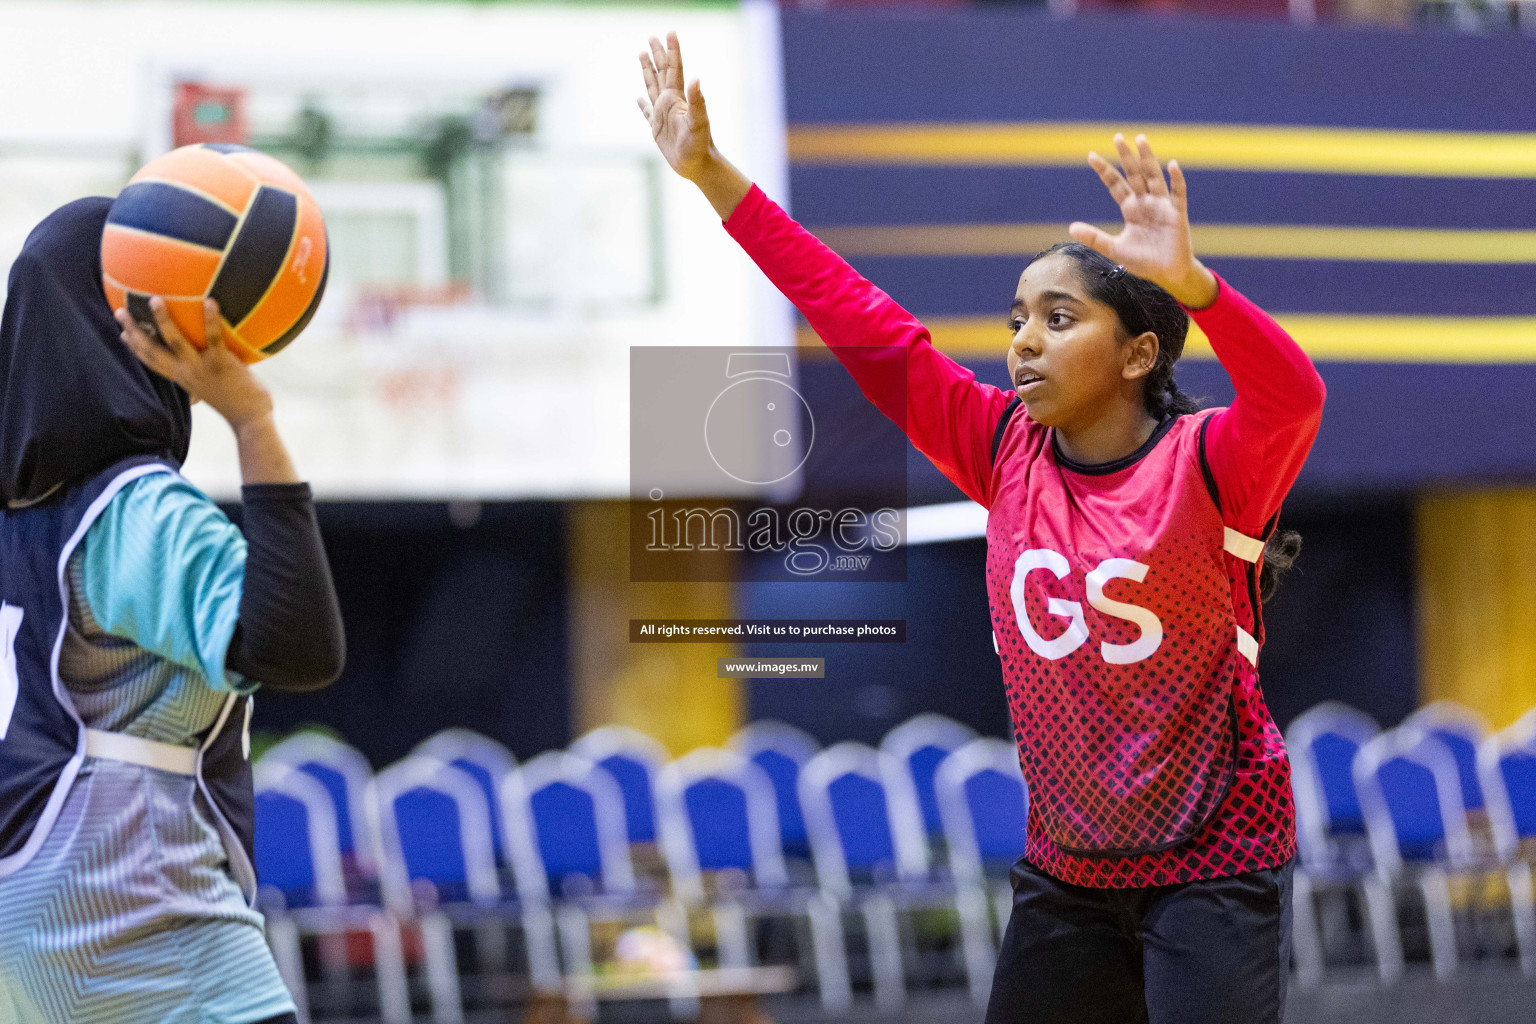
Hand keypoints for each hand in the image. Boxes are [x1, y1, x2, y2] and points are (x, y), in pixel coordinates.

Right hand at [115, 297, 274, 430]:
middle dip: (133, 331)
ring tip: (155, 299)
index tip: (122, 333)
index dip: (135, 348)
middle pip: (151, 351)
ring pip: (175, 341)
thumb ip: (207, 375)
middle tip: (120, 311)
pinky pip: (214, 338)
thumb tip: (213, 358)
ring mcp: (202, 368)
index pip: (152, 362)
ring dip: (163, 320)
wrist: (251, 420)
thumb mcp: (214, 389)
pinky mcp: (221, 364)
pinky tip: (210, 301)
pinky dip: (211, 319)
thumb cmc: (238, 403)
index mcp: (183, 378)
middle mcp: (186, 373)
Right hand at [638, 32, 715, 181]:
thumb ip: (697, 101)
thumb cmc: (699, 145)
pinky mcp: (657, 128)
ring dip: (648, 70)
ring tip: (642, 53)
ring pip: (652, 86)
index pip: (674, 69)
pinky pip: (646, 112)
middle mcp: (670, 102)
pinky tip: (638, 98)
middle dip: (657, 54)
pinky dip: (642, 104)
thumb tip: (696, 78)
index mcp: (677, 98)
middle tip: (651, 37)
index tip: (670, 32)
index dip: (672, 50)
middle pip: (662, 72)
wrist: (696, 165)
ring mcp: (662, 114)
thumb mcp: (698, 122)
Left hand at [1068, 134, 1217, 309]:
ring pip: (1154, 177)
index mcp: (1130, 209)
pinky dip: (1176, 180)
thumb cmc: (1143, 261)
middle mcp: (1145, 202)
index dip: (1104, 171)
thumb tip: (1071, 228)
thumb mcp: (1115, 249)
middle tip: (1118, 137)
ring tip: (1141, 139)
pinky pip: (1177, 194)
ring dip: (1148, 159)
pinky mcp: (1177, 214)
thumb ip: (1095, 237)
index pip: (1115, 184)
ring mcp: (1162, 206)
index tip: (1091, 155)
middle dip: (1126, 156)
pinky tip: (1172, 165)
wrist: (1167, 274)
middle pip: (1134, 174)